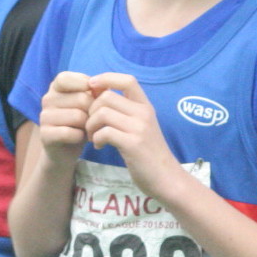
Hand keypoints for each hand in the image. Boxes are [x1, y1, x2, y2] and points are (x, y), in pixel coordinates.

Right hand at [38, 71, 94, 158]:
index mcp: (57, 86)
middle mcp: (47, 98)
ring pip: (77, 116)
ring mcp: (44, 116)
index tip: (94, 98)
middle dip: (94, 112)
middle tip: (94, 120)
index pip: (69, 78)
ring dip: (88, 126)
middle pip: (81, 99)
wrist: (67, 148)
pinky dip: (79, 137)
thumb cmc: (82, 121)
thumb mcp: (91, 102)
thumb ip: (97, 91)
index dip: (86, 88)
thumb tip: (103, 86)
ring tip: (87, 129)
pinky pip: (69, 132)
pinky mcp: (45, 134)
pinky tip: (79, 138)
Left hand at [85, 73, 184, 201]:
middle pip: (106, 96)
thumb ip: (125, 112)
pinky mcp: (133, 144)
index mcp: (146, 106)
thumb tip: (99, 96)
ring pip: (102, 113)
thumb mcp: (141, 127)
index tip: (92, 87)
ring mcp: (139, 128)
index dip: (107, 78)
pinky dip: (96, 139)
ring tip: (93, 137)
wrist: (166, 178)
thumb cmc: (149, 154)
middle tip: (90, 126)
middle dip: (91, 110)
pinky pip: (104, 132)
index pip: (127, 80)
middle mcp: (144, 113)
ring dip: (90, 126)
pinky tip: (99, 146)